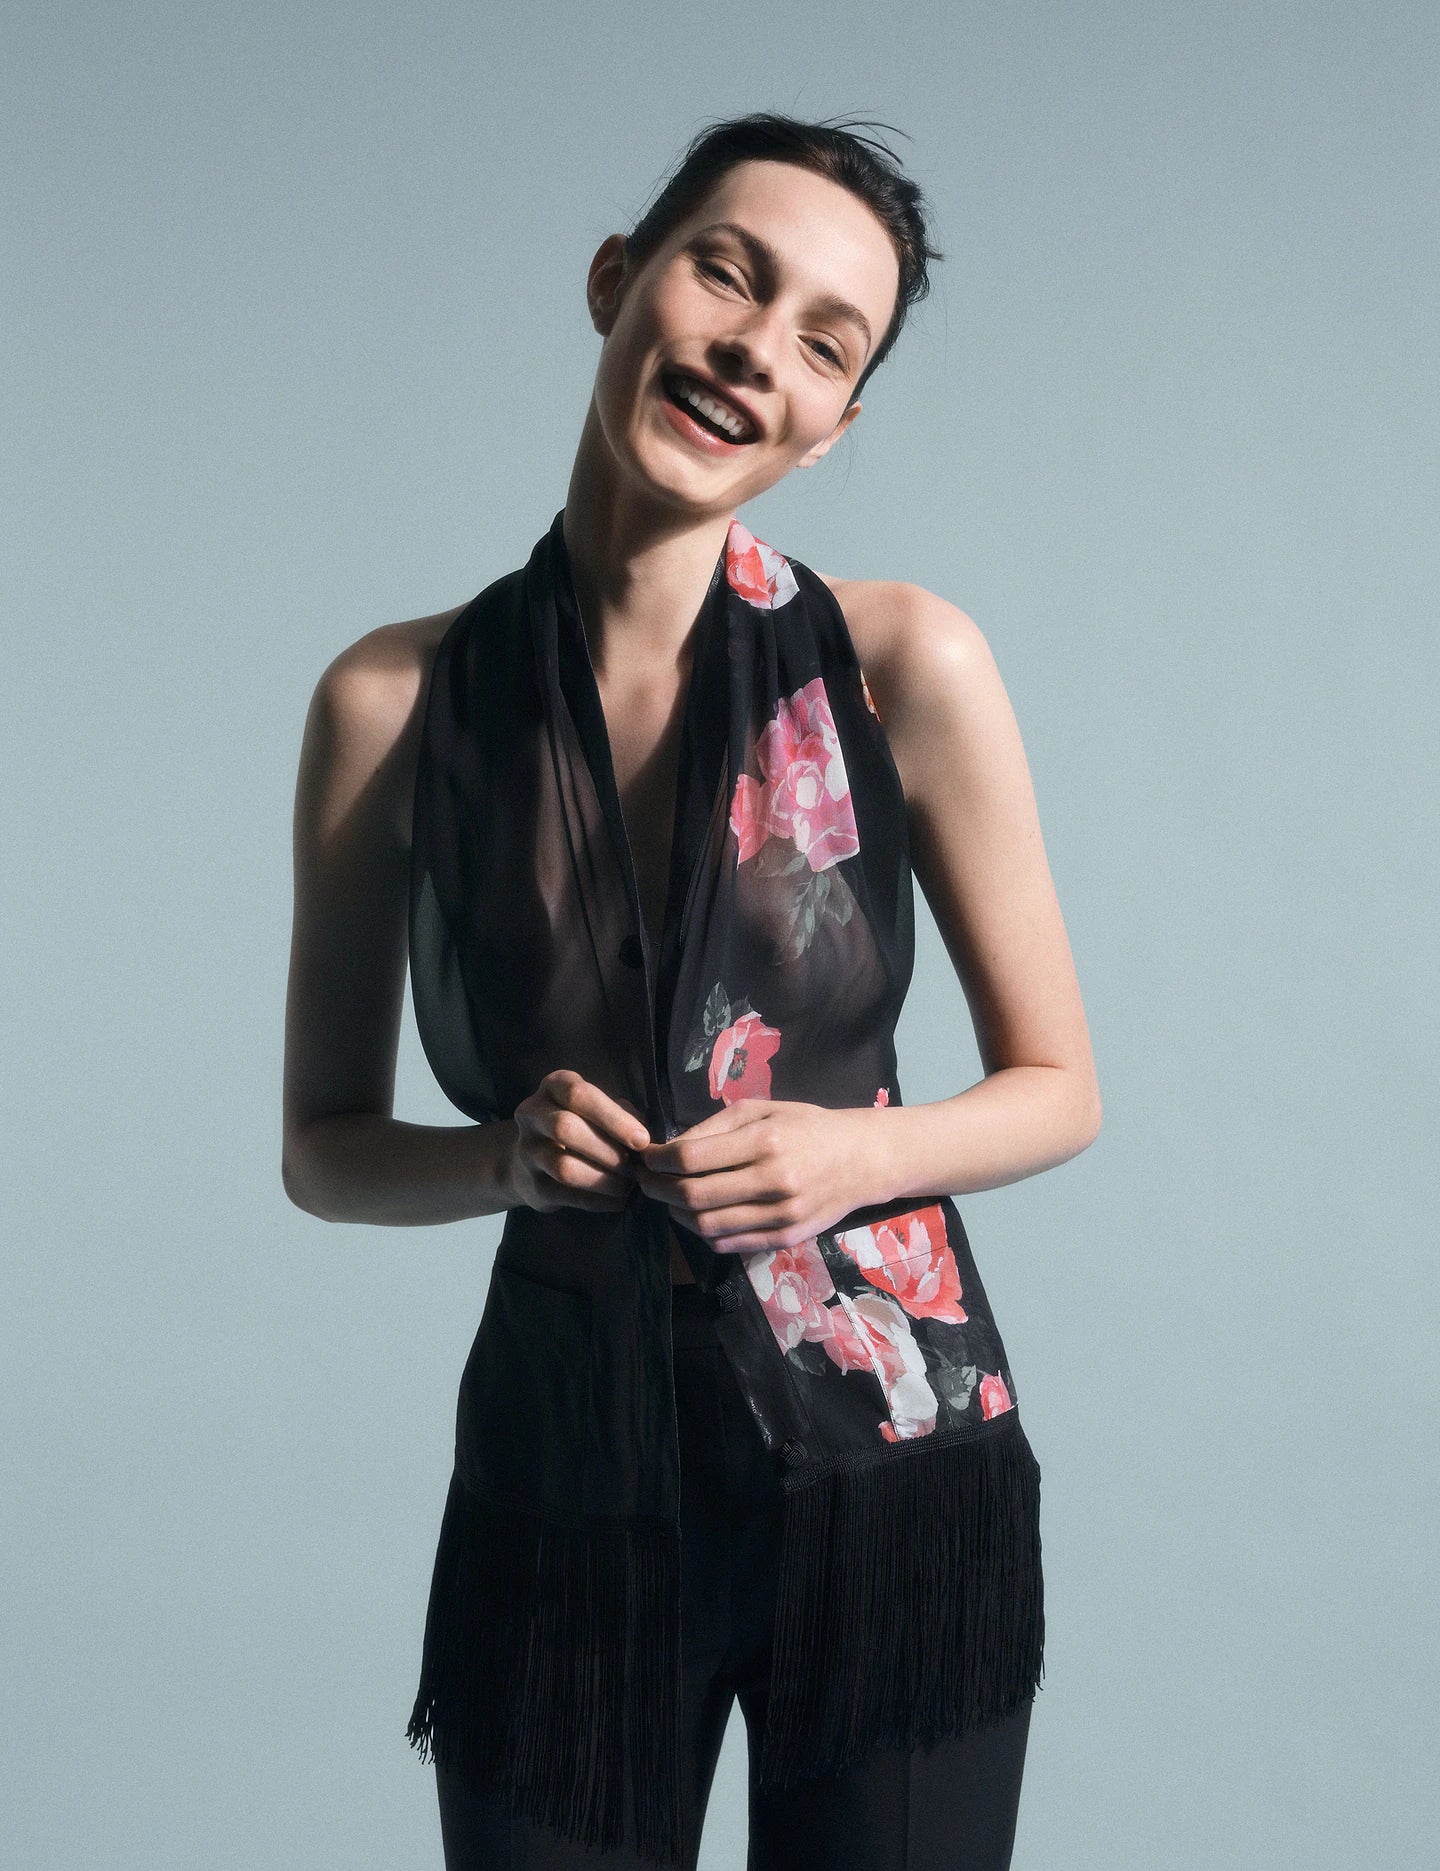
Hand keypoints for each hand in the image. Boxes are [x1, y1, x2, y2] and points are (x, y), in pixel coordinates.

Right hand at [505, 1069, 651, 1213]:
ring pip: (564, 1167)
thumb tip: (644, 1136)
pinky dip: (599, 1200)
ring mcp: (527, 1151)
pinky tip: (617, 1199)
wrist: (533, 1161)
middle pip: (565, 1128)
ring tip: (627, 1184)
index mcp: (553, 1086)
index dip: (613, 1118)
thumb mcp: (598, 1109)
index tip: (642, 1140)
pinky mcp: (532, 1186)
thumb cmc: (582, 1125)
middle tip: (634, 1166)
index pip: (578, 1095)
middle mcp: (532, 1114)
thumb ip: (620, 1114)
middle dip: (607, 1150)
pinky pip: (568, 1195)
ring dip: (604, 1179)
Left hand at [632, 1100, 883, 1253]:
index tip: (646, 1156)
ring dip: (675, 1213)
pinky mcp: (785, 1238)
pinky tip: (695, 1215)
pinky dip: (702, 1232)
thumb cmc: (808, 1126)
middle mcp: (773, 1181)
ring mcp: (780, 1215)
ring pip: (706, 1226)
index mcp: (765, 1141)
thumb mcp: (763, 1109)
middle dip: (656, 1189)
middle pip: (693, 1195)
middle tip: (644, 1180)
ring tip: (667, 1198)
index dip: (658, 1160)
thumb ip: (716, 1127)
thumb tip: (670, 1148)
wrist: (862, 1160)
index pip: (691, 1157)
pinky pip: (728, 1244)